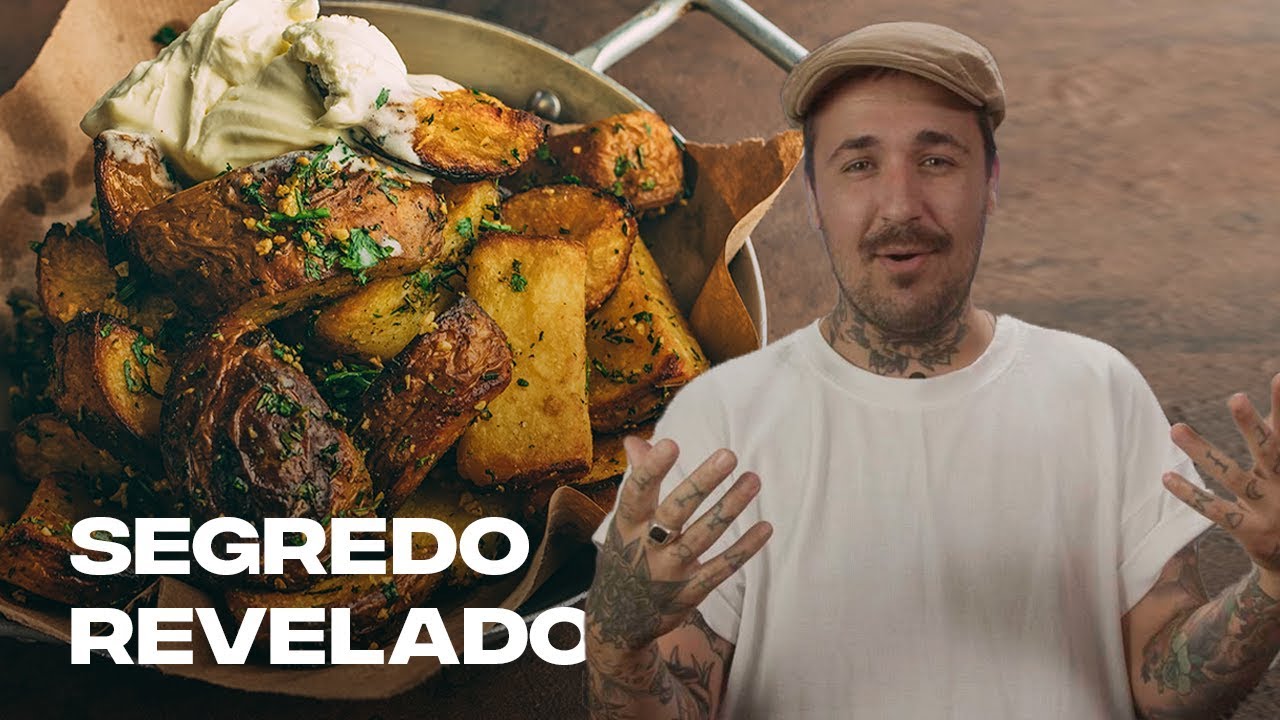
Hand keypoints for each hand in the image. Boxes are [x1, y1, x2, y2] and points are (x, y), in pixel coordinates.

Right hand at [585, 437, 772, 653]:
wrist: (617, 622)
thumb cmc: (626, 557)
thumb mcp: (623, 522)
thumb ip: (637, 481)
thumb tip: (636, 440)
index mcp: (627, 525)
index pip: (637, 493)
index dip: (652, 470)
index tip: (671, 444)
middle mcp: (646, 548)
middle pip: (675, 511)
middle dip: (702, 483)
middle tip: (728, 455)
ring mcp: (669, 572)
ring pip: (703, 536)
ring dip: (730, 507)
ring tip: (753, 479)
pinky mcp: (689, 593)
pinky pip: (721, 568)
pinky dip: (743, 549)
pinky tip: (765, 527)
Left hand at [1164, 373, 1279, 597]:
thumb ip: (1276, 438)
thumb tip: (1274, 391)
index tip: (1279, 376)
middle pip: (1270, 451)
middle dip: (1252, 425)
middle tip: (1236, 397)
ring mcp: (1268, 509)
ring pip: (1232, 476)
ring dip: (1203, 452)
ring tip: (1175, 428)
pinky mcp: (1250, 531)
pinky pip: (1216, 511)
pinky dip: (1192, 494)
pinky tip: (1166, 477)